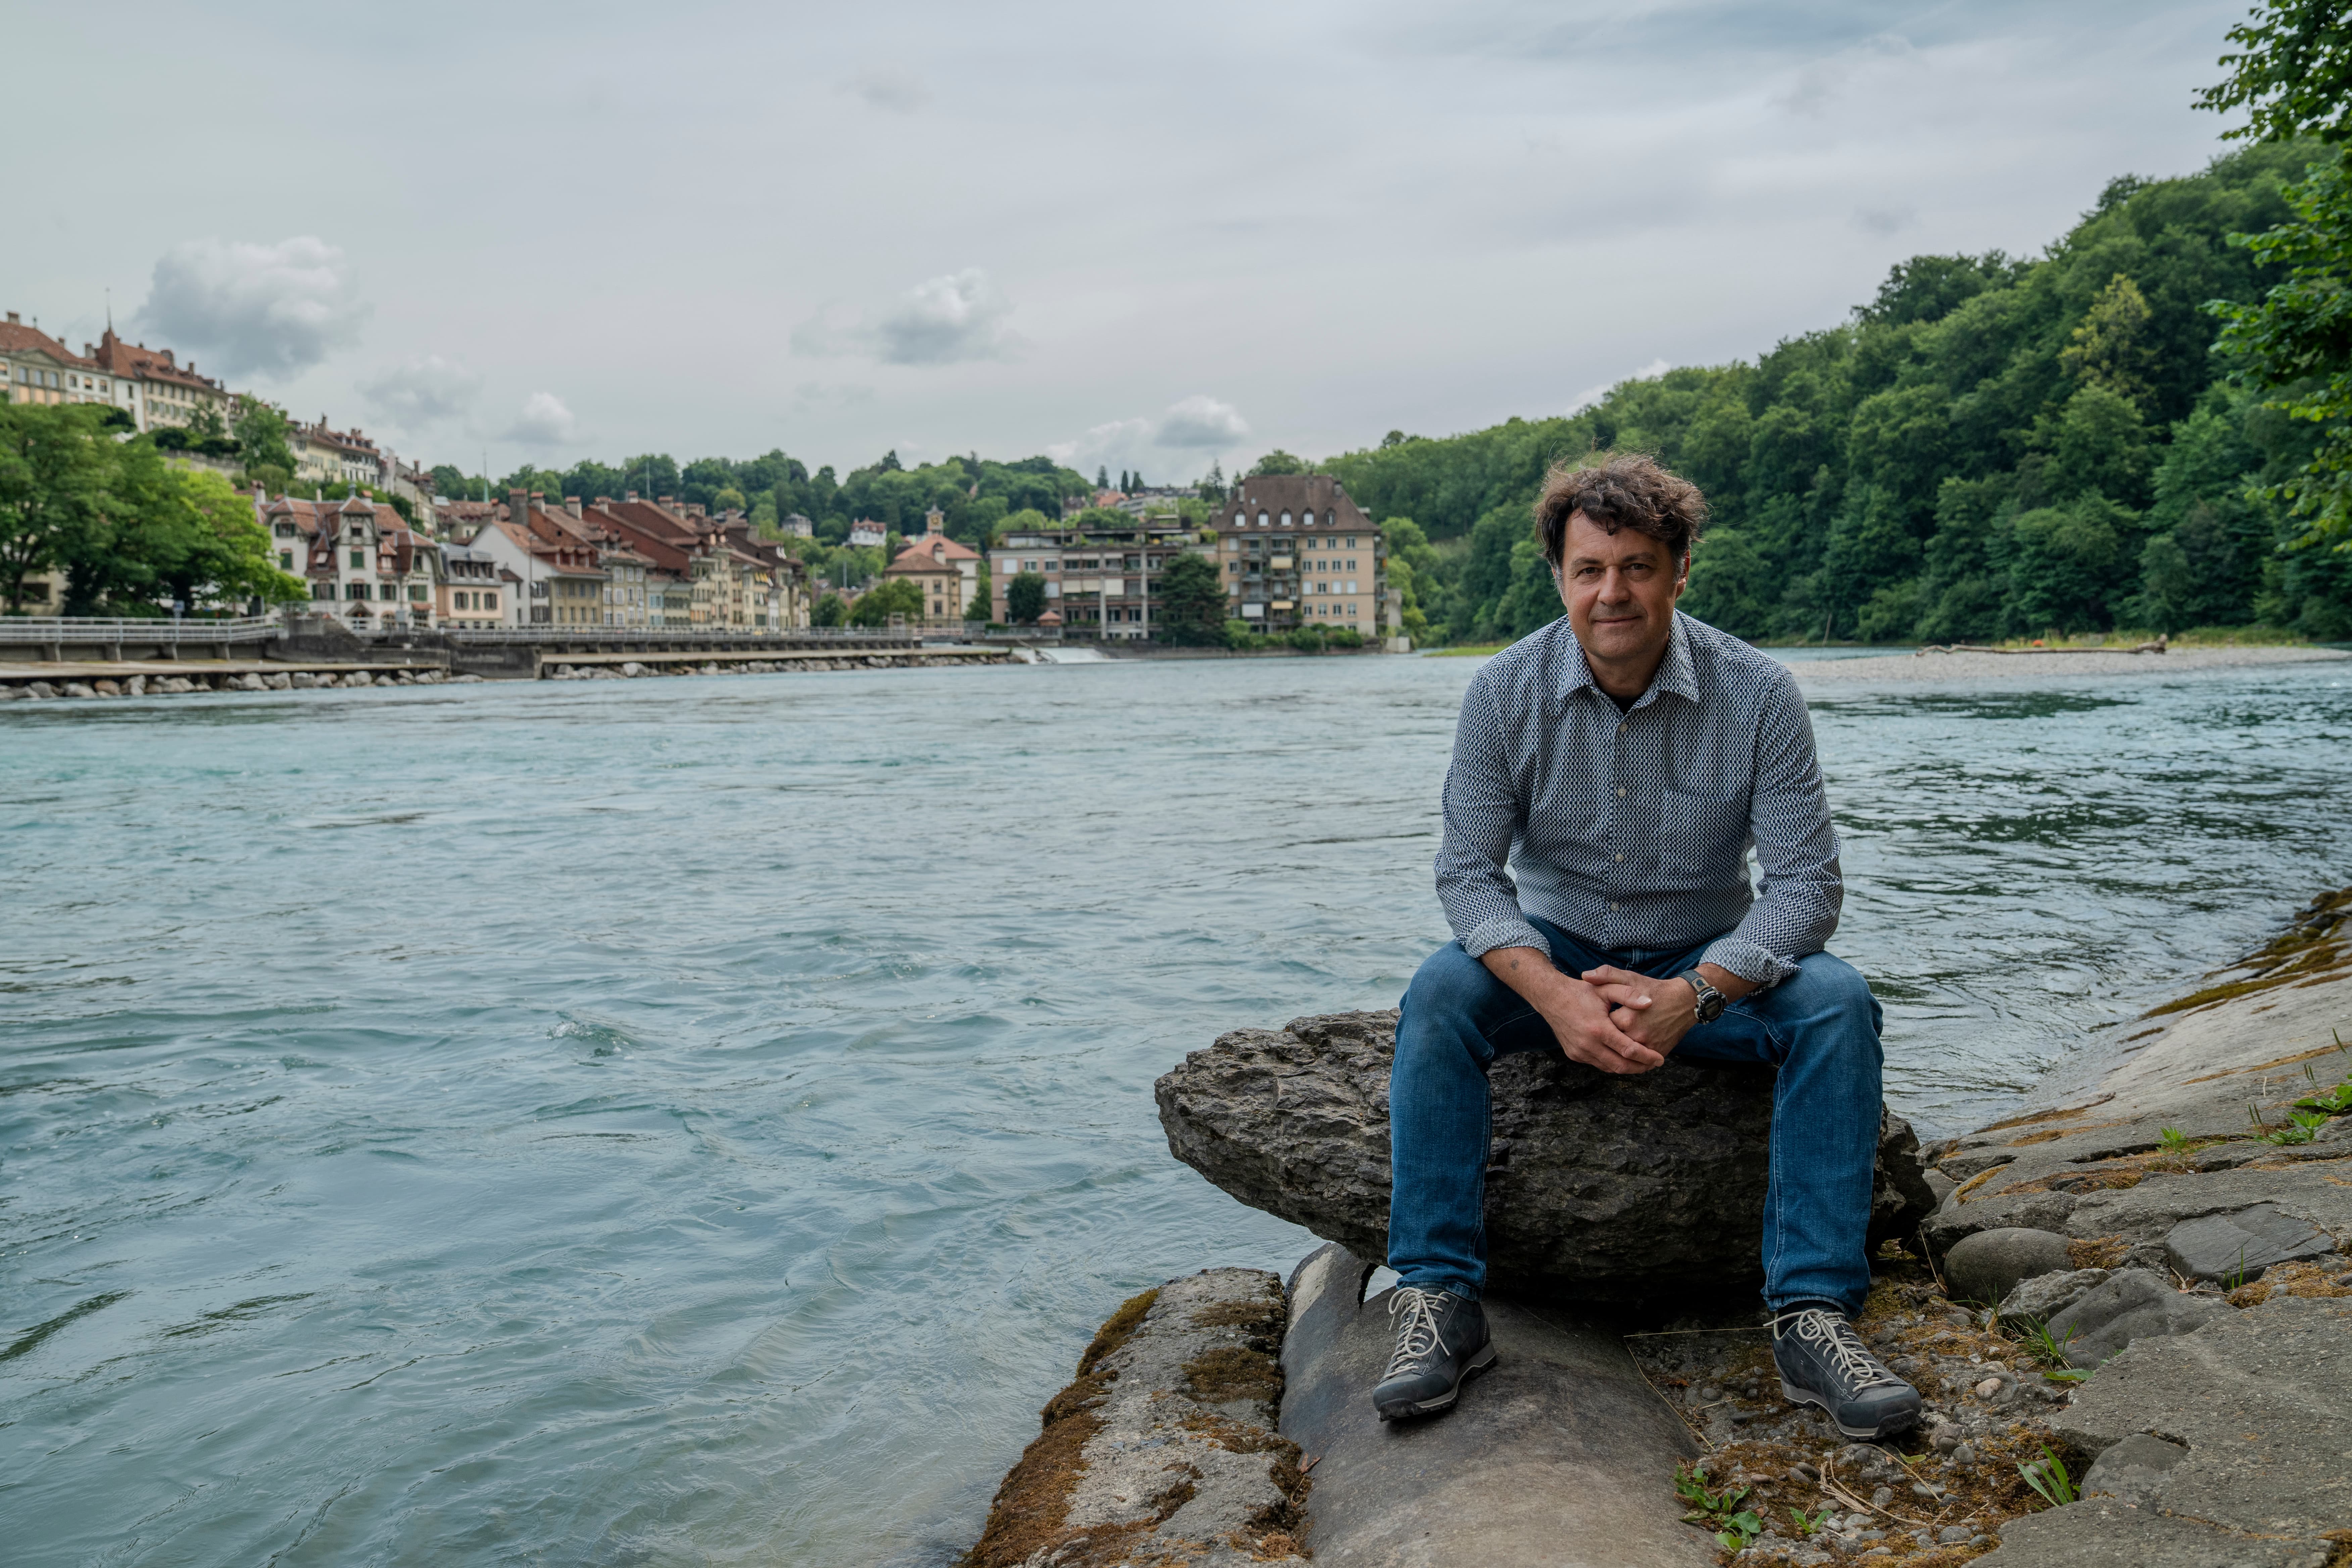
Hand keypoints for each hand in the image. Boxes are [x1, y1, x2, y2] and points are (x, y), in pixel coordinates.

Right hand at [1538, 974, 1665, 1074]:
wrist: (1551, 997)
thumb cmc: (1581, 991)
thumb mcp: (1606, 988)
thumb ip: (1628, 994)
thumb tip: (1649, 1003)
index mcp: (1598, 1029)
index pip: (1628, 1050)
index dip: (1647, 1056)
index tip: (1660, 1059)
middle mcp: (1587, 1044)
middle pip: (1620, 1065)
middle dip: (1640, 1067)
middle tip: (1654, 1064)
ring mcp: (1579, 1052)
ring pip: (1609, 1068)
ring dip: (1626, 1067)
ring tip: (1642, 1063)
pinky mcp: (1574, 1054)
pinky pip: (1598, 1064)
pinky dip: (1612, 1063)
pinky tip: (1622, 1057)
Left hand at [1582, 965, 1696, 1055]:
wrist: (1684, 1001)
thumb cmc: (1654, 989)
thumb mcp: (1630, 978)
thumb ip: (1607, 975)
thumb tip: (1585, 975)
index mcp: (1627, 1018)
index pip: (1602, 1027)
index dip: (1597, 1022)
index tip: (1595, 1018)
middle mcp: (1637, 1036)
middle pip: (1611, 1044)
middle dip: (1604, 1039)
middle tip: (1599, 1034)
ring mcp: (1648, 1047)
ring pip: (1623, 1056)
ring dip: (1614, 1052)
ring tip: (1607, 1045)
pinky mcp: (1657, 1053)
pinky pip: (1638, 1062)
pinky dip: (1629, 1060)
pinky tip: (1621, 1053)